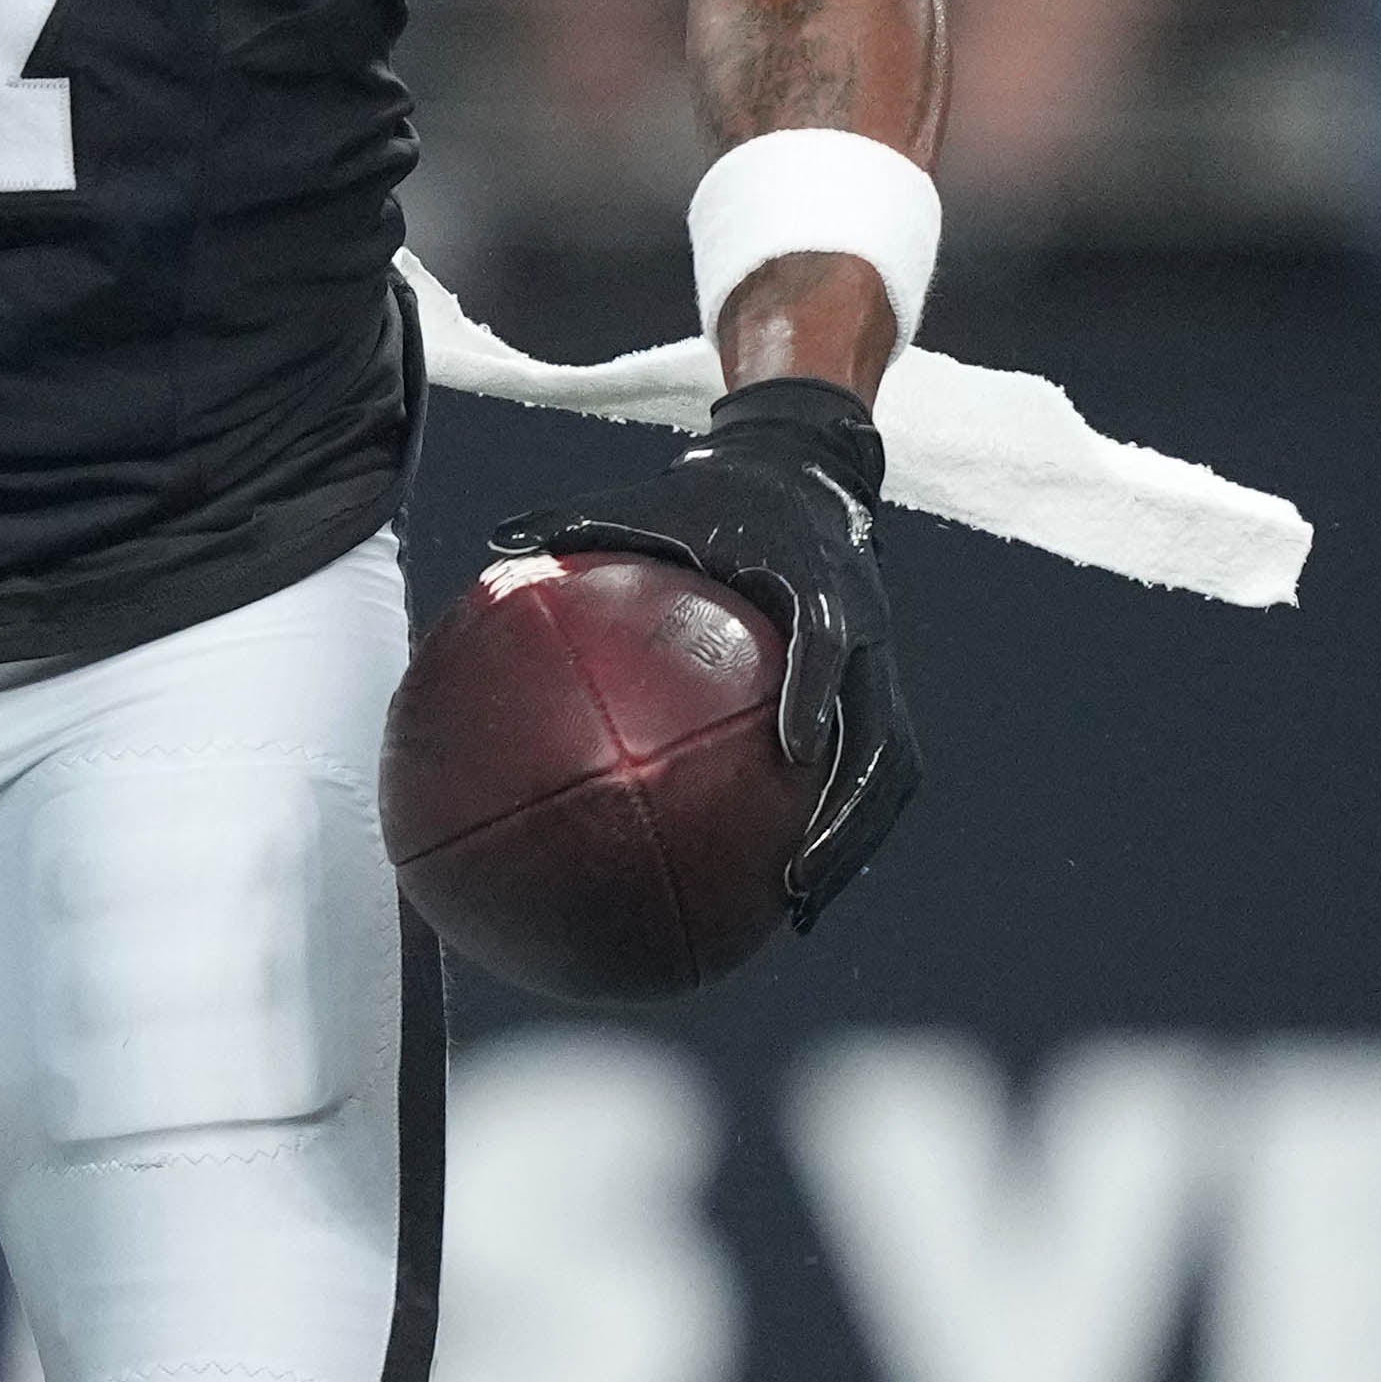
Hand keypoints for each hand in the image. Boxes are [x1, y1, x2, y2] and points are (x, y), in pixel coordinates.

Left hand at [497, 375, 917, 917]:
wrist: (803, 473)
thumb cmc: (716, 494)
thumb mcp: (651, 498)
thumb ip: (579, 521)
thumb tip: (492, 541)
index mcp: (816, 582)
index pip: (830, 643)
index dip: (817, 692)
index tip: (795, 748)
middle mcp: (865, 630)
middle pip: (879, 735)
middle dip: (849, 813)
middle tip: (798, 876)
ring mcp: (879, 667)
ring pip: (888, 769)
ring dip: (853, 840)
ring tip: (801, 908)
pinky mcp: (875, 693)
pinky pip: (869, 771)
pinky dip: (839, 828)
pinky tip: (788, 887)